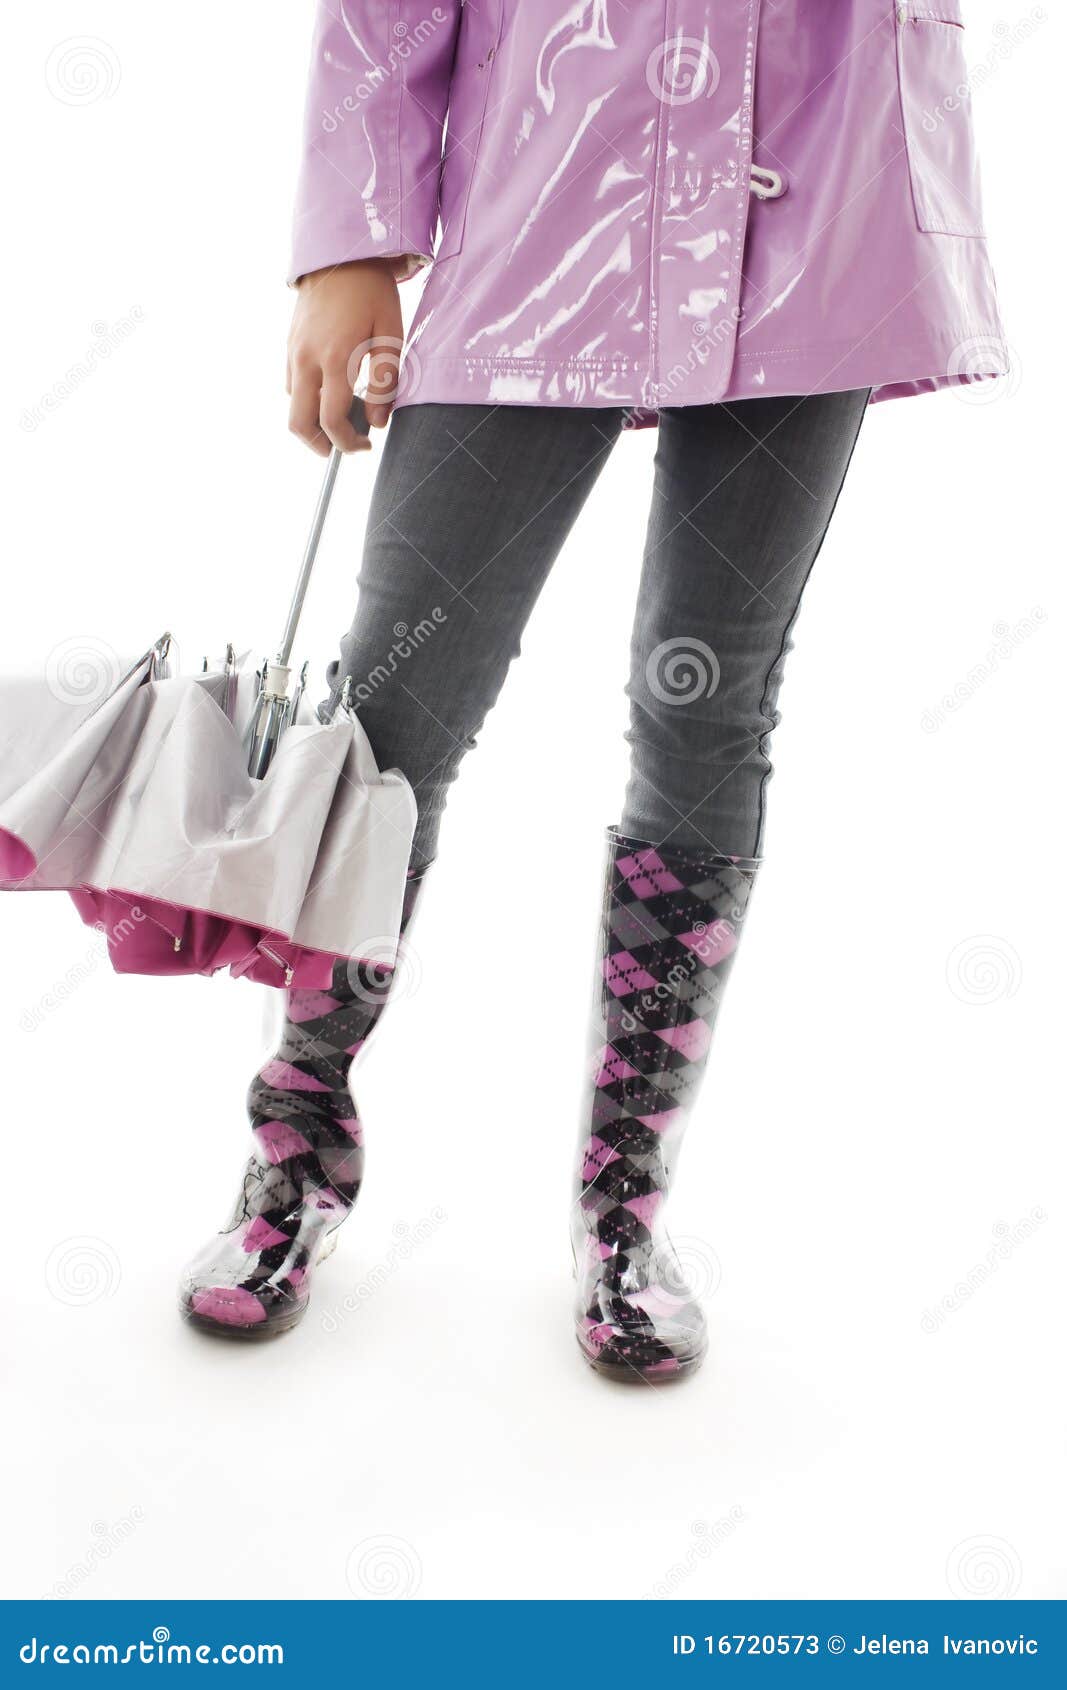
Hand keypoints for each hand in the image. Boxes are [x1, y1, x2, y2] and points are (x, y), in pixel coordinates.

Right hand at [287, 260, 403, 456]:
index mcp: (335, 358)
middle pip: (298, 424)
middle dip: (319, 445)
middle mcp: (306, 359)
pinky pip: (292, 385)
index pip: (331, 421)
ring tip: (345, 412)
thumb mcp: (390, 335)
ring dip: (314, 421)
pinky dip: (308, 399)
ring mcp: (293, 352)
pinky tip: (332, 389)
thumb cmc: (372, 293)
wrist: (339, 253)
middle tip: (344, 445)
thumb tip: (377, 423)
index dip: (347, 443)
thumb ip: (384, 382)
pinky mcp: (289, 345)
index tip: (365, 445)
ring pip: (293, 406)